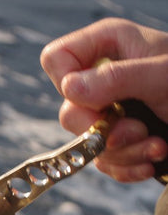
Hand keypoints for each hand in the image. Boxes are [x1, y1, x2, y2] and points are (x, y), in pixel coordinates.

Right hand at [40, 17, 167, 181]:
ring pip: (84, 142)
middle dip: (102, 128)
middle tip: (135, 130)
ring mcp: (109, 111)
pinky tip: (151, 162)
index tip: (95, 101)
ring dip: (122, 152)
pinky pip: (101, 161)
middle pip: (68, 110)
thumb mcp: (164, 76)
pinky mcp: (118, 140)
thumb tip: (70, 88)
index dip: (66, 83)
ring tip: (157, 146)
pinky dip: (126, 167)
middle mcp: (102, 78)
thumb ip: (117, 78)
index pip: (56, 60)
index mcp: (108, 46)